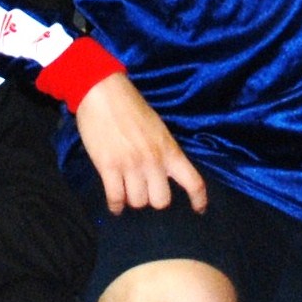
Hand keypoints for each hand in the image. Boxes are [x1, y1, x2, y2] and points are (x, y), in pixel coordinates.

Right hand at [75, 70, 208, 211]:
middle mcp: (153, 160)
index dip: (199, 200)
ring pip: (138, 201)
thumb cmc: (131, 106)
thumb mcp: (158, 128)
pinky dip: (115, 205)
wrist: (103, 91)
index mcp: (170, 149)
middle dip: (153, 199)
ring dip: (132, 199)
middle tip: (145, 190)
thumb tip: (166, 174)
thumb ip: (164, 152)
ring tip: (127, 191)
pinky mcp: (108, 166)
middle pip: (161, 200)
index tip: (198, 210)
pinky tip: (115, 205)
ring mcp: (130, 165)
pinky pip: (115, 197)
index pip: (193, 181)